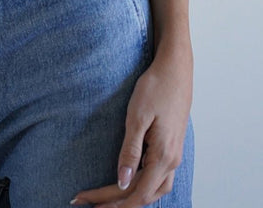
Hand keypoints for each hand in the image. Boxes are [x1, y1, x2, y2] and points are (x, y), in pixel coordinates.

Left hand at [71, 48, 191, 206]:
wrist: (175, 69)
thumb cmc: (156, 88)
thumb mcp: (137, 117)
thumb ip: (130, 152)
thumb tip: (123, 182)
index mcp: (164, 157)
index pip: (136, 193)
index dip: (111, 202)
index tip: (87, 202)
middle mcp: (172, 161)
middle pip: (144, 195)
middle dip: (116, 203)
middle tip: (88, 202)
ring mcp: (174, 154)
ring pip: (154, 189)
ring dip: (131, 197)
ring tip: (107, 199)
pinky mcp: (171, 146)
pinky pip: (158, 177)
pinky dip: (142, 185)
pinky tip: (130, 182)